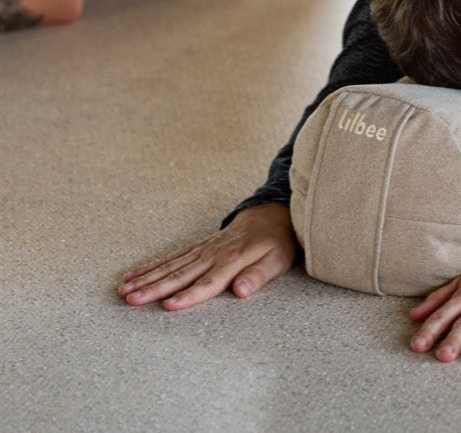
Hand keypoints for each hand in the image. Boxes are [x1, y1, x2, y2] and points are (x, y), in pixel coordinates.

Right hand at [118, 202, 296, 309]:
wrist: (271, 213)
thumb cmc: (276, 241)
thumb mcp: (277, 260)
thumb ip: (258, 276)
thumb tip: (241, 291)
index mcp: (233, 260)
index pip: (208, 282)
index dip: (189, 295)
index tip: (168, 306)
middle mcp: (213, 254)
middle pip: (181, 274)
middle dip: (154, 288)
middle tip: (130, 300)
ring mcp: (203, 249)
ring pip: (171, 265)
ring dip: (147, 278)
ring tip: (124, 291)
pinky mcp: (198, 247)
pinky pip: (172, 256)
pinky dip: (152, 266)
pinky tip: (134, 274)